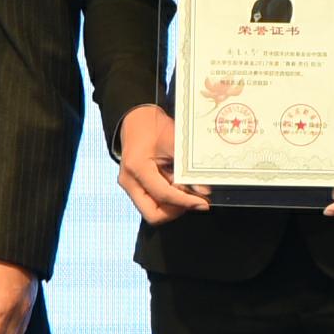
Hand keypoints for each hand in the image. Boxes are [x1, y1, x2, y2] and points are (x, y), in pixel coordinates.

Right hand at [114, 104, 210, 224]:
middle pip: (153, 214)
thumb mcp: (174, 142)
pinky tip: (178, 185)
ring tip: (186, 188)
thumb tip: (204, 191)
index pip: (163, 195)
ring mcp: (130, 186)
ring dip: (173, 205)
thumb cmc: (153, 126)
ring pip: (153, 211)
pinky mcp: (135, 187)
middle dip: (176, 210)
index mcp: (136, 168)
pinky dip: (168, 199)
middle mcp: (129, 182)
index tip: (203, 204)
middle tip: (193, 199)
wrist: (136, 119)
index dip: (185, 202)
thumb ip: (187, 168)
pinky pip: (153, 202)